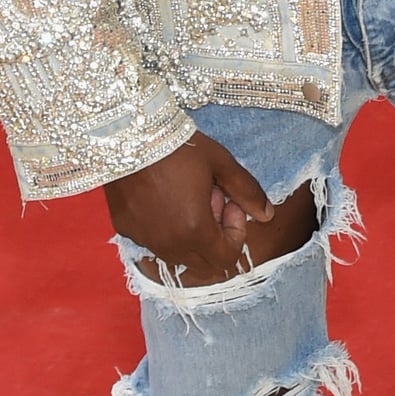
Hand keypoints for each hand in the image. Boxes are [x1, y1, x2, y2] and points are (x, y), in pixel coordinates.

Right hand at [104, 130, 279, 285]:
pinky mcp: (126, 228)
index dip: (236, 233)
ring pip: (178, 254)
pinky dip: (166, 228)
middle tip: (210, 199)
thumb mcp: (221, 164)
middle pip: (203, 263)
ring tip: (186, 195)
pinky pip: (154, 241)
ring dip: (191, 233)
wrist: (128, 133)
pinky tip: (164, 196)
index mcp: (195, 231)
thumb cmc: (180, 146)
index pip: (226, 258)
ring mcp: (144, 238)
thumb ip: (247, 192)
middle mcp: (168, 243)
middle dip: (215, 235)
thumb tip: (268, 215)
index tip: (230, 203)